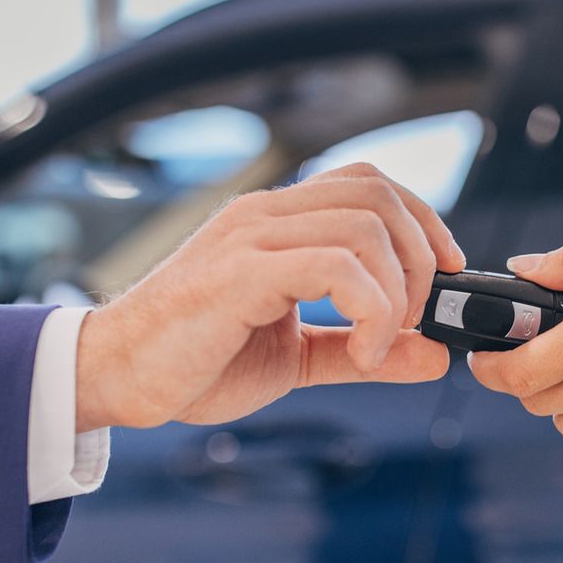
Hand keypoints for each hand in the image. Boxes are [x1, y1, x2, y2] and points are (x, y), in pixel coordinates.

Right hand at [74, 163, 466, 429]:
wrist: (114, 379)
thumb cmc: (194, 362)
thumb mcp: (295, 358)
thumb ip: (362, 350)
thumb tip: (434, 356)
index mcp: (276, 223)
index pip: (369, 183)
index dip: (423, 219)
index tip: (448, 275)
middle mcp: (265, 216)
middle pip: (378, 194)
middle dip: (423, 256)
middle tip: (417, 319)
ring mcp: (250, 238)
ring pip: (364, 227)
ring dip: (398, 291)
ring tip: (383, 344)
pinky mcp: (239, 273)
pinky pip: (333, 266)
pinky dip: (371, 311)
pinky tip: (363, 353)